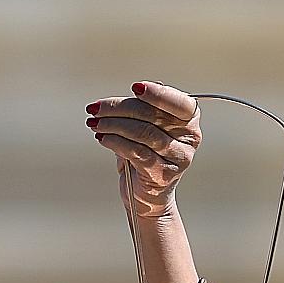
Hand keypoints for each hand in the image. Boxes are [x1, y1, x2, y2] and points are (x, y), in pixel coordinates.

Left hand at [86, 81, 200, 218]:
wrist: (146, 195)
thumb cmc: (145, 155)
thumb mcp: (145, 128)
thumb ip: (142, 110)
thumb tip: (133, 93)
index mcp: (189, 119)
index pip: (178, 102)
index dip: (157, 93)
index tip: (135, 87)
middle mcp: (190, 137)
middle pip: (152, 115)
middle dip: (119, 108)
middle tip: (95, 108)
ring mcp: (179, 157)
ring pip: (142, 133)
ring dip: (113, 125)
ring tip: (94, 123)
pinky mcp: (163, 174)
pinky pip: (136, 152)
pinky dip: (115, 142)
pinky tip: (101, 138)